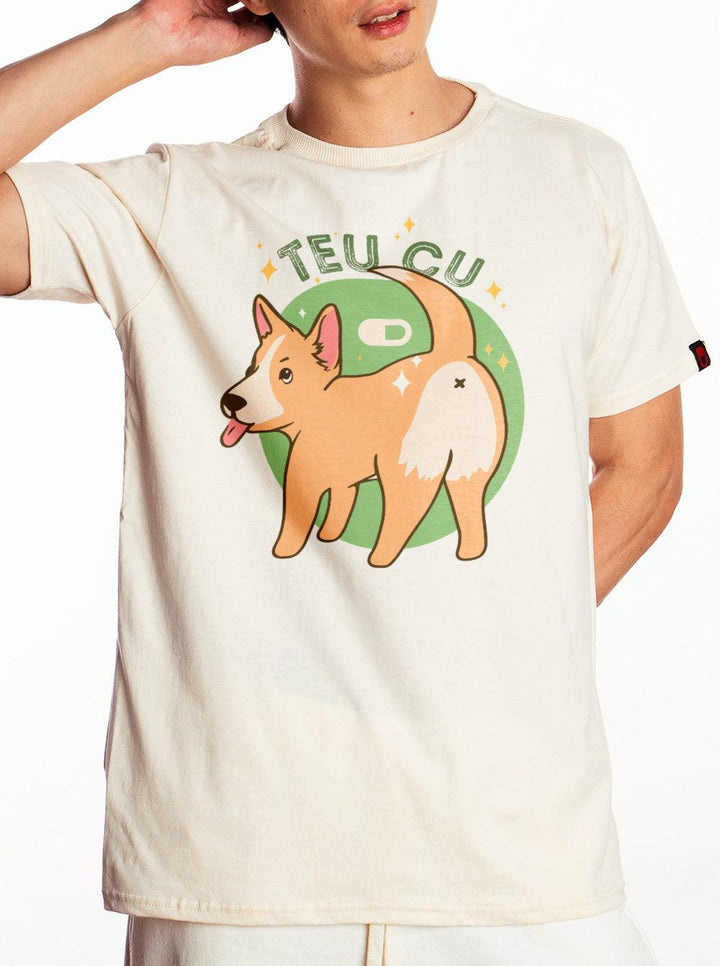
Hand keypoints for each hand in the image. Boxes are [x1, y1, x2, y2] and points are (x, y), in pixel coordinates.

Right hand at [132, 0, 274, 67]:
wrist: (163, 33)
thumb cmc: (195, 44)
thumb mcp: (235, 43)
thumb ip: (257, 33)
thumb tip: (277, 24)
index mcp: (224, 19)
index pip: (251, 6)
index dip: (263, 5)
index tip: (276, 7)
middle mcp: (217, 1)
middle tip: (264, 0)